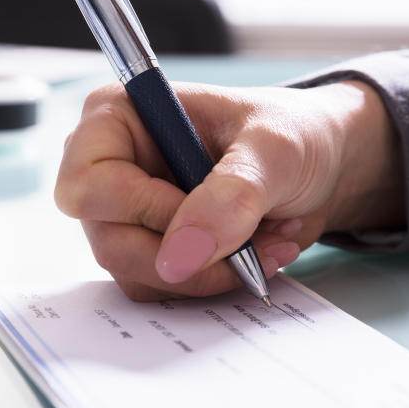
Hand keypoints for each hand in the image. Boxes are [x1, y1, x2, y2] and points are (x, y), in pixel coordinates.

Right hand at [55, 79, 404, 300]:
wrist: (322, 166)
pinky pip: (166, 289)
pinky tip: (257, 254)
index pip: (86, 185)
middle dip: (190, 253)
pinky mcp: (155, 251)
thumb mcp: (274, 150)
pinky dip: (216, 281)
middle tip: (253, 240)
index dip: (141, 210)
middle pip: (110, 241)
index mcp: (116, 118)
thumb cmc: (292, 134)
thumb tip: (180, 255)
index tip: (205, 212)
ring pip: (138, 274)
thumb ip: (230, 194)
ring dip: (212, 270)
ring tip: (268, 239)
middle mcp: (110, 169)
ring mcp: (129, 216)